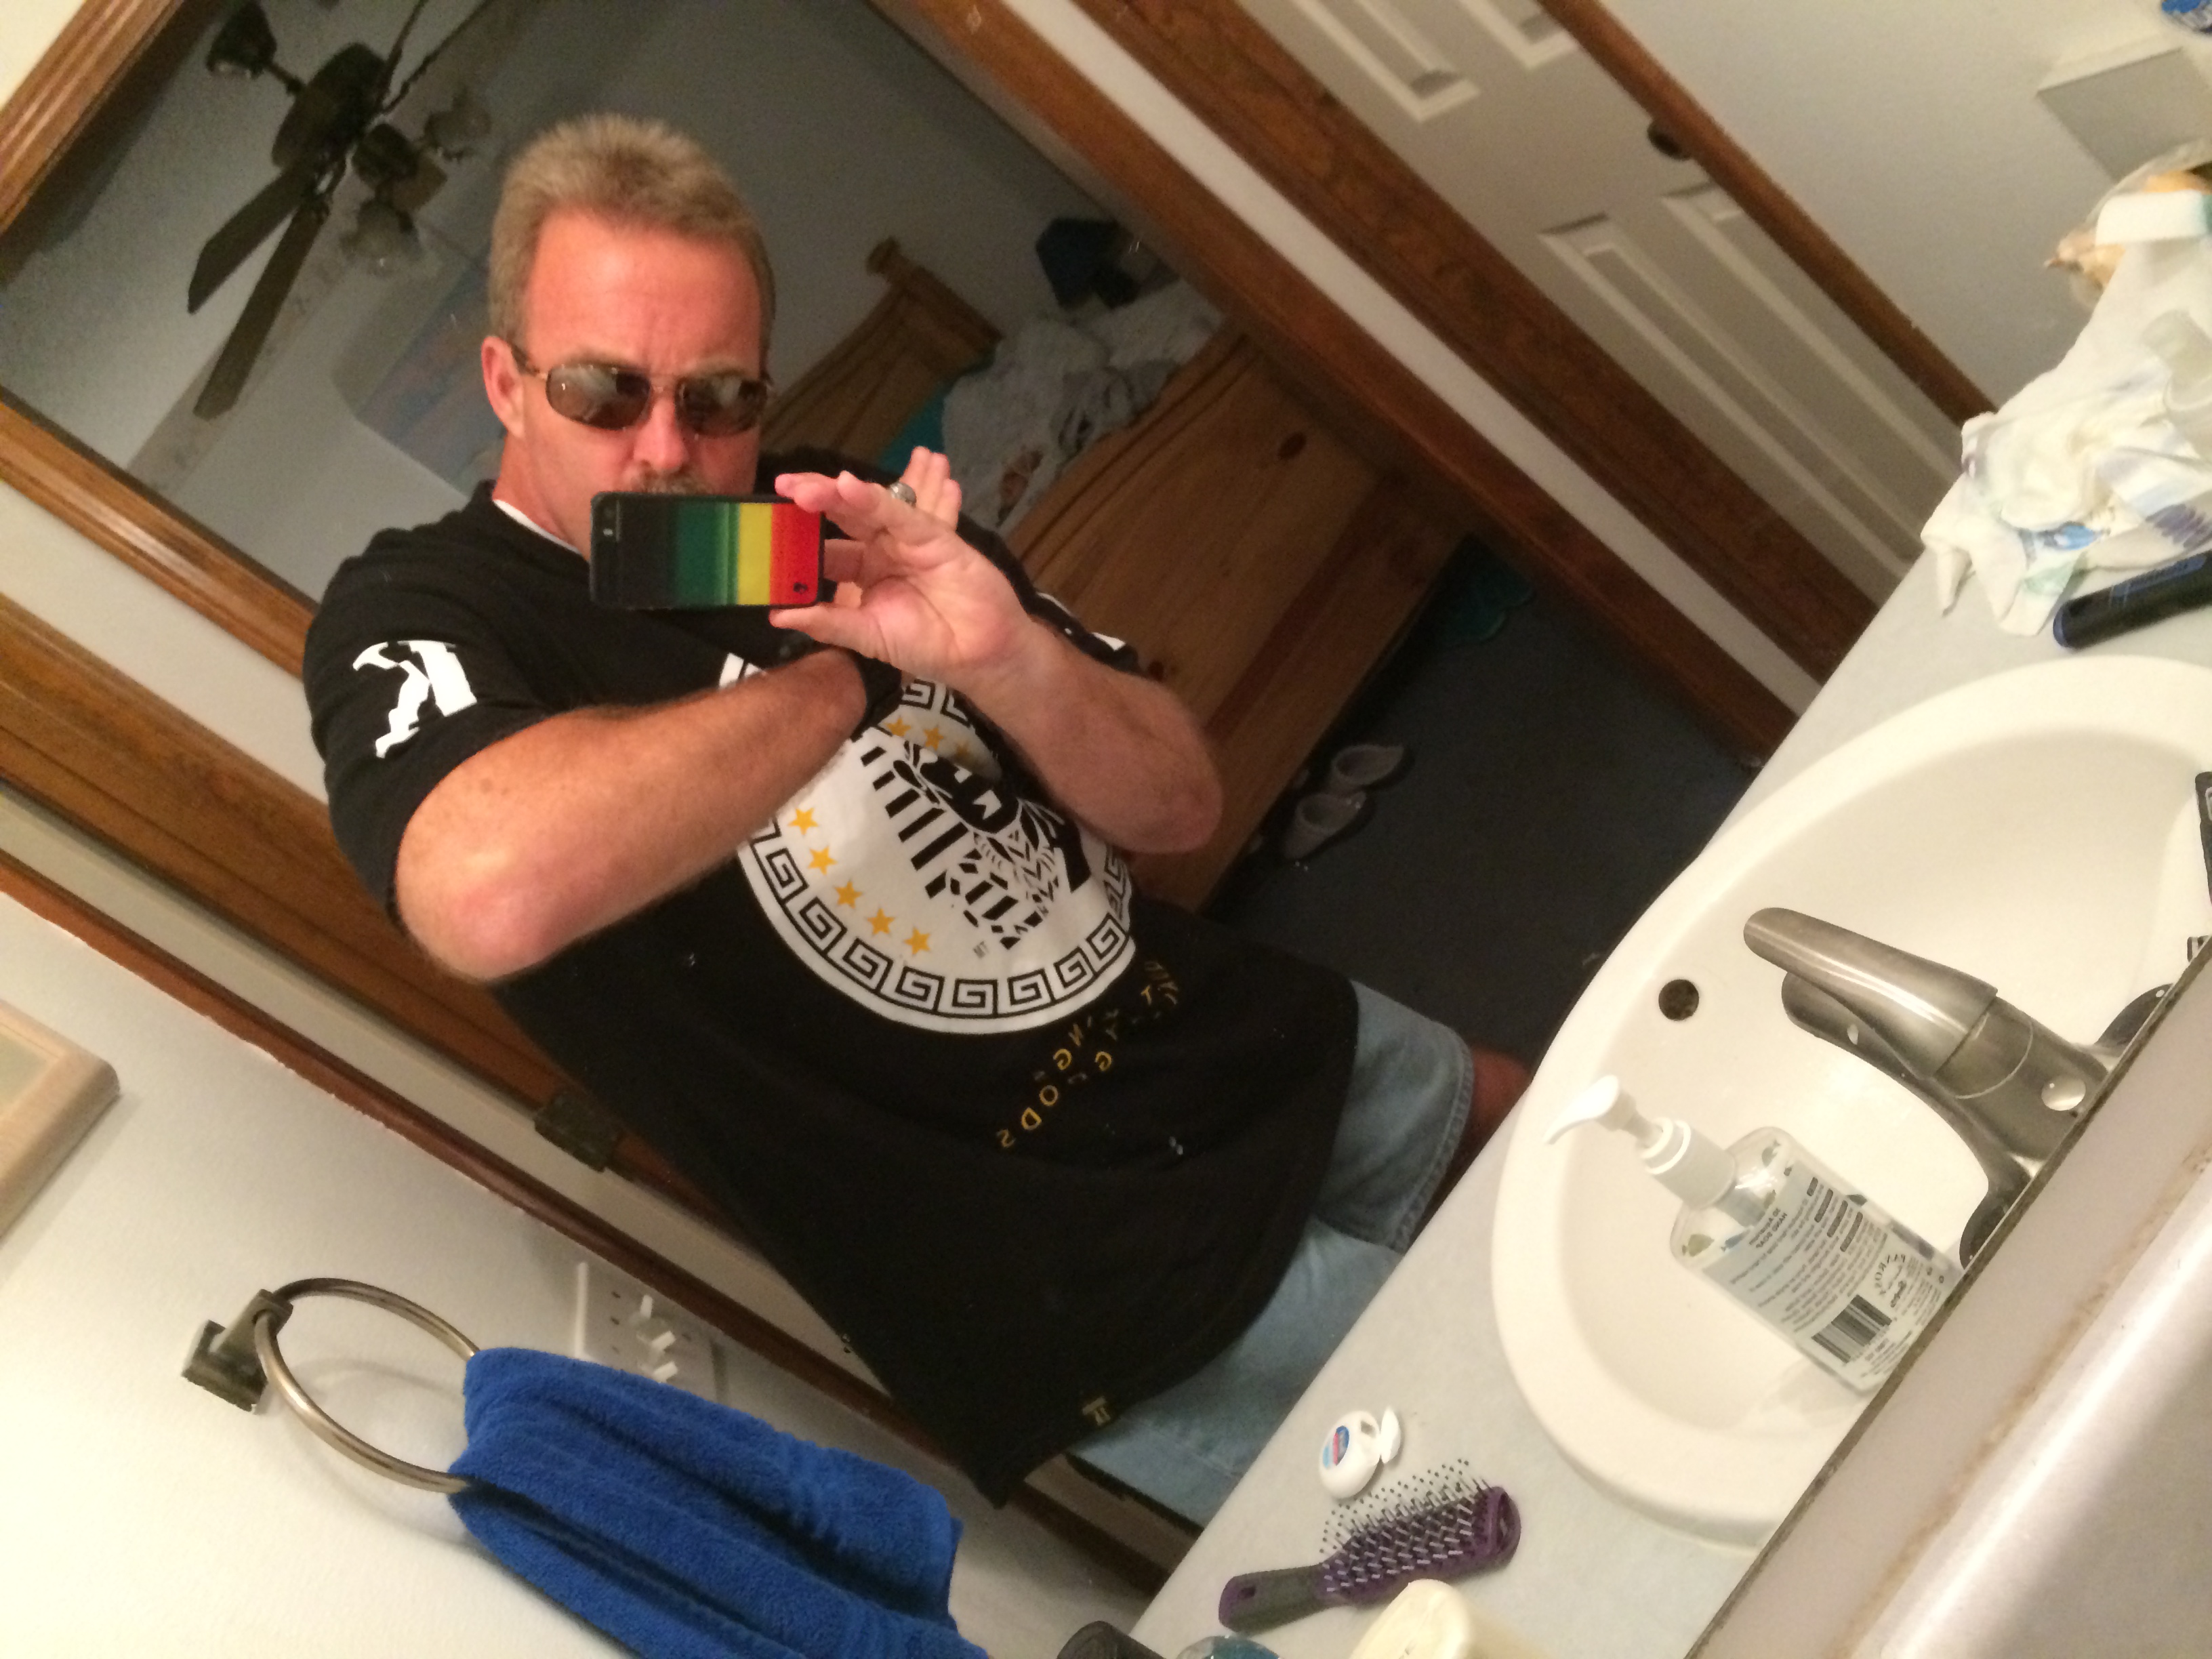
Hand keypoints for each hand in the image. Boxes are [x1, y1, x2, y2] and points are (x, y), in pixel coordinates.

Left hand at [769, 449, 1038, 691]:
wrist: (978, 654)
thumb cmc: (926, 645)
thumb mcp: (867, 636)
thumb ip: (828, 622)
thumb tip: (777, 616)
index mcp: (863, 571)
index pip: (826, 546)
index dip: (799, 537)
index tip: (767, 528)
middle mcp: (882, 549)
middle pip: (843, 514)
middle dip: (813, 498)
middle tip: (783, 485)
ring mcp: (906, 539)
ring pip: (867, 507)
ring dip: (837, 490)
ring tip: (804, 483)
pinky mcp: (934, 536)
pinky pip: (900, 514)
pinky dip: (875, 499)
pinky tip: (850, 485)